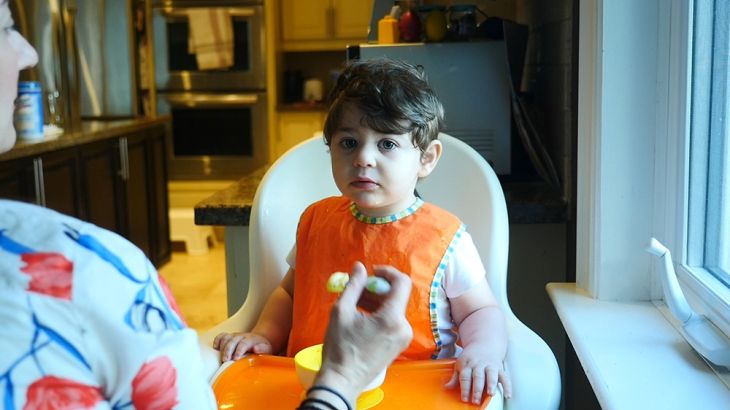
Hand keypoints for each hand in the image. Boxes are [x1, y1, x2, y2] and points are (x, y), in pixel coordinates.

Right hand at [212, 332, 272, 361]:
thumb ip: (263, 349)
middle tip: (225, 361)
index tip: (235, 359)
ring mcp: (234, 336)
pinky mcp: (229, 337)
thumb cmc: (262, 348)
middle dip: (228, 351)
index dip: (238, 351)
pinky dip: (217, 341)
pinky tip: (216, 349)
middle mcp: (242, 336)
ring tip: (222, 359)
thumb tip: (255, 348)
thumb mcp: (267, 350)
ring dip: (222, 348)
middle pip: (232, 340)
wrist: (259, 341)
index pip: (244, 343)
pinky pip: (221, 336)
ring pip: (226, 338)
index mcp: (252, 339)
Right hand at [311, 262, 412, 403]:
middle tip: (357, 289)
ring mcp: (403, 337)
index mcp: (392, 318)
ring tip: (355, 303)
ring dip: (376, 301)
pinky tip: (361, 316)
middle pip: (396, 296)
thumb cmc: (340, 347)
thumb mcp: (341, 311)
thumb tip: (359, 267)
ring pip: (394, 308)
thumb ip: (353, 286)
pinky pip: (392, 320)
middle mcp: (404, 327)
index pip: (402, 283)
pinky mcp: (399, 344)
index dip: (388, 272)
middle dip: (377, 288)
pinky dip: (379, 313)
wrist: (343, 380)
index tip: (371, 272)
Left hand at [446, 346, 511, 403]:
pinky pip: (505, 377)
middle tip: (475, 400)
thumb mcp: (461, 364)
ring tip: (491, 394)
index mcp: (467, 364)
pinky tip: (508, 396)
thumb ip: (455, 378)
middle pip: (477, 376)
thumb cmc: (471, 357)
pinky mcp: (500, 368)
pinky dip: (507, 387)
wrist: (485, 343)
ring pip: (491, 374)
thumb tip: (446, 387)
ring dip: (491, 384)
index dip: (464, 388)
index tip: (464, 399)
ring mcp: (490, 366)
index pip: (465, 377)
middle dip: (477, 389)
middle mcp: (479, 365)